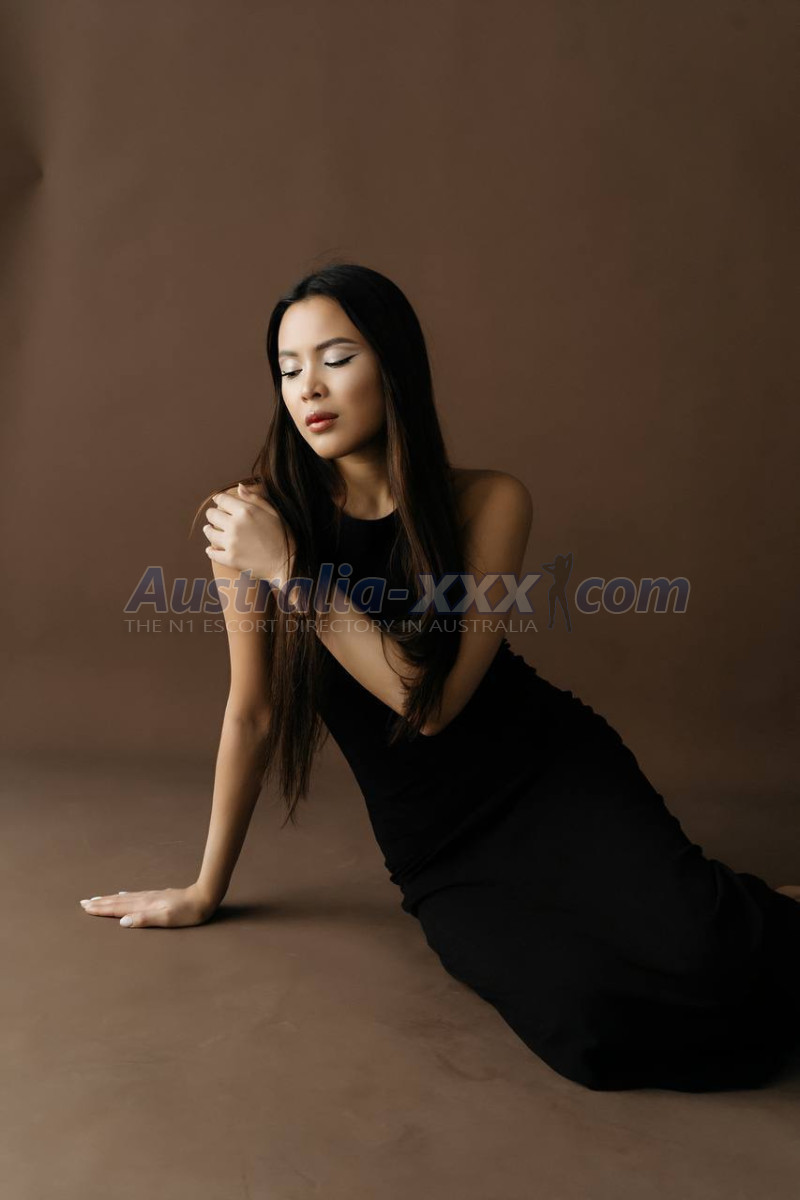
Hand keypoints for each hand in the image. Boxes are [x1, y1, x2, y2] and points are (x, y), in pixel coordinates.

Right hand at [78, 884, 217, 927]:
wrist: (204, 897)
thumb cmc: (187, 912)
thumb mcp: (167, 919)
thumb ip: (145, 919)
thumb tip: (122, 922)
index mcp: (144, 906)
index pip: (118, 908)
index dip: (101, 909)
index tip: (86, 907)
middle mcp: (144, 899)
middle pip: (117, 901)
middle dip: (100, 902)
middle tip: (83, 902)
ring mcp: (150, 897)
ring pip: (124, 898)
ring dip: (109, 899)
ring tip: (97, 898)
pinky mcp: (157, 896)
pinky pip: (133, 896)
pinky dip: (123, 896)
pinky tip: (122, 895)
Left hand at [203, 484, 294, 581]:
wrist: (287, 562)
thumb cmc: (283, 536)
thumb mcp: (273, 513)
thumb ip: (255, 499)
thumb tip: (239, 487)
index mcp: (246, 511)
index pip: (222, 500)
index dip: (220, 500)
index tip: (219, 502)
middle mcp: (236, 525)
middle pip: (212, 514)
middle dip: (214, 514)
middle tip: (216, 517)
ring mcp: (231, 543)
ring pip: (209, 532)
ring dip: (209, 530)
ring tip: (210, 530)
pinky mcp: (230, 559)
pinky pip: (212, 553)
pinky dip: (211, 550)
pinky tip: (212, 549)